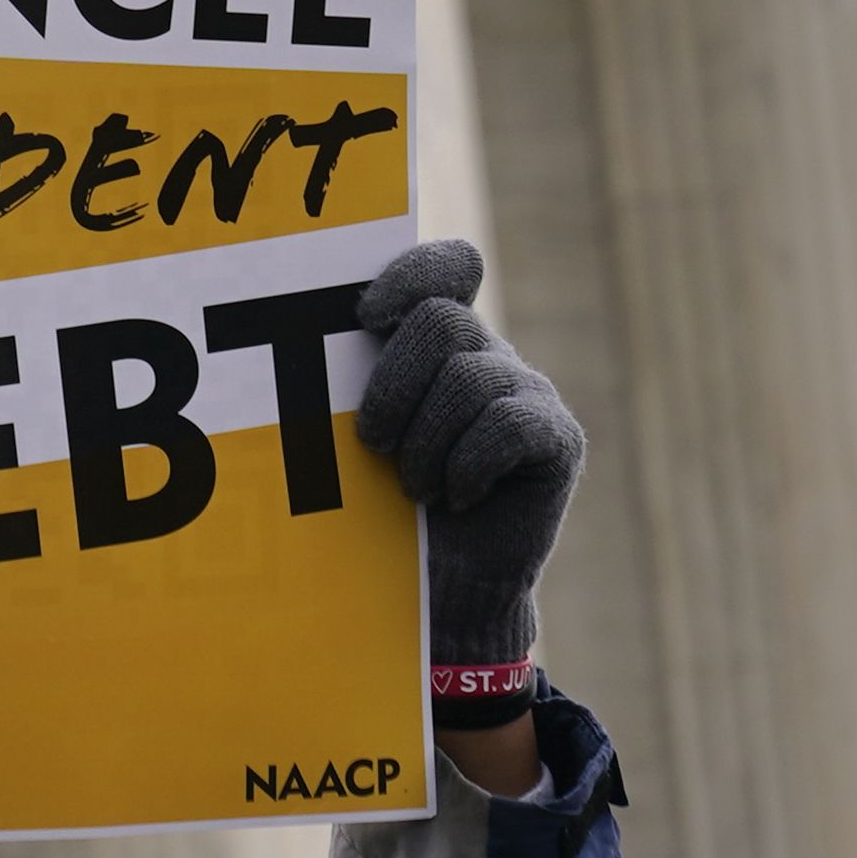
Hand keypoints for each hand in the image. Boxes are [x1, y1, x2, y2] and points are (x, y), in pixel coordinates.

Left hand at [355, 239, 585, 682]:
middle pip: (443, 321)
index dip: (411, 274)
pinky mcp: (559, 439)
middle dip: (394, 386)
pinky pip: (508, 425)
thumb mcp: (356, 433)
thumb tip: (297, 337)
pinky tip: (457, 496)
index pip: (447, 266)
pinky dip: (467, 465)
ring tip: (416, 487)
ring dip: (426, 443)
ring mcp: (532, 392)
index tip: (367, 315)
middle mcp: (491, 354)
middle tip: (374, 443)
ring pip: (471, 377)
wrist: (437, 590)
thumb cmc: (382, 505)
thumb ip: (349, 380)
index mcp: (440, 340)